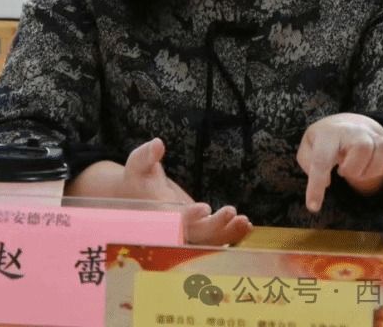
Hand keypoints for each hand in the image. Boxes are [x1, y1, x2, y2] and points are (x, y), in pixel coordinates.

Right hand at [123, 138, 251, 245]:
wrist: (136, 199)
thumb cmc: (138, 178)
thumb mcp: (138, 164)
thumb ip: (147, 155)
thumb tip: (157, 144)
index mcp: (159, 214)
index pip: (174, 220)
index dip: (189, 217)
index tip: (205, 208)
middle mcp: (174, 228)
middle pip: (195, 234)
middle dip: (214, 226)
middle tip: (230, 211)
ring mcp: (187, 232)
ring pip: (209, 240)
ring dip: (228, 233)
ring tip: (245, 222)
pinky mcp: (198, 230)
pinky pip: (216, 238)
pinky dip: (231, 235)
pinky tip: (246, 226)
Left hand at [296, 113, 382, 212]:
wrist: (344, 124)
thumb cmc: (323, 141)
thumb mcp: (308, 148)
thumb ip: (309, 163)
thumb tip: (326, 182)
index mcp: (329, 133)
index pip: (322, 160)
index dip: (317, 186)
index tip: (313, 207)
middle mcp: (354, 130)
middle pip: (363, 148)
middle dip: (354, 169)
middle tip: (343, 171)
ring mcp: (374, 134)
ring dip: (371, 170)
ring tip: (359, 170)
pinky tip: (377, 167)